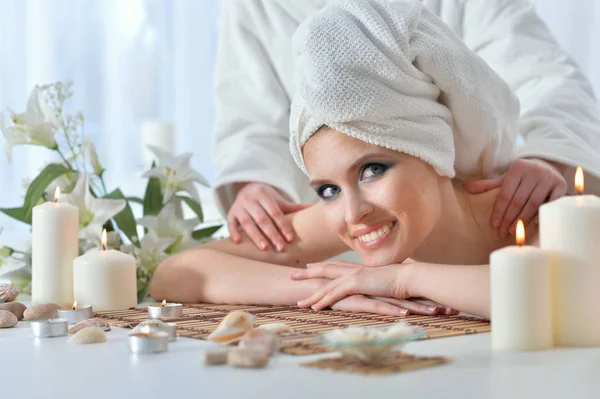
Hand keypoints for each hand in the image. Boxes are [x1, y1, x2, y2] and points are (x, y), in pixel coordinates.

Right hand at [227, 182, 310, 250]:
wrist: (246, 189)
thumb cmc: (267, 200)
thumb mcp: (279, 201)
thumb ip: (294, 208)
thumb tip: (316, 210)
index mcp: (264, 194)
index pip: (275, 212)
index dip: (283, 225)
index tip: (290, 238)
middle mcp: (250, 199)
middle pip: (262, 218)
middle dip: (272, 234)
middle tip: (281, 248)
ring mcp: (238, 206)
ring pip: (247, 222)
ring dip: (256, 236)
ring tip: (265, 248)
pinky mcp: (230, 214)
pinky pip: (231, 223)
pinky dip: (234, 232)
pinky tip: (239, 242)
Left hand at [292, 261, 438, 314]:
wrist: (409, 277)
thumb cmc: (402, 280)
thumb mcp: (385, 280)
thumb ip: (376, 281)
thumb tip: (375, 285)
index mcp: (360, 268)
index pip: (336, 265)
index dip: (322, 266)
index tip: (309, 267)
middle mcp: (354, 269)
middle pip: (325, 270)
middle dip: (307, 274)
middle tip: (292, 275)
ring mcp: (354, 275)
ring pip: (327, 284)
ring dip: (311, 293)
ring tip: (298, 301)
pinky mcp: (356, 283)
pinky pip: (335, 293)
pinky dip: (323, 300)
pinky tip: (314, 306)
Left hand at [464, 158, 566, 236]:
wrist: (547, 164)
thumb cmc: (521, 176)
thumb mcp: (506, 177)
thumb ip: (488, 185)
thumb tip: (466, 187)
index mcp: (517, 168)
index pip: (505, 194)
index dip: (499, 211)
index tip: (493, 225)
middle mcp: (533, 171)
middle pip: (518, 200)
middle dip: (509, 218)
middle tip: (502, 232)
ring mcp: (548, 177)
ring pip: (533, 203)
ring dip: (522, 219)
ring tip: (513, 231)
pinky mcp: (561, 184)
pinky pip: (552, 202)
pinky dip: (543, 213)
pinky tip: (534, 225)